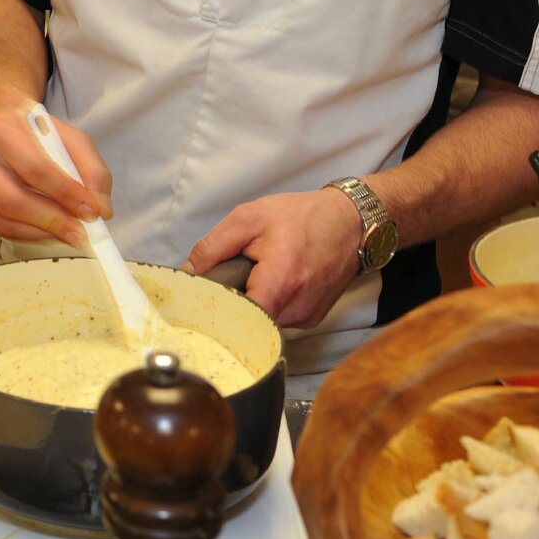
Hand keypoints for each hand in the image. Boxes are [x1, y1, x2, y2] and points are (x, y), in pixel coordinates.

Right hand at [0, 100, 112, 247]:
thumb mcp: (71, 137)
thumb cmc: (34, 130)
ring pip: (3, 219)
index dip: (65, 194)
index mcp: (1, 130)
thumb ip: (92, 170)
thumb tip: (101, 209)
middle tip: (79, 233)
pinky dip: (27, 235)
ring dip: (41, 233)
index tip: (90, 212)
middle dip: (51, 221)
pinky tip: (47, 231)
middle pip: (11, 200)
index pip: (35, 169)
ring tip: (67, 234)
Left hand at [184, 188, 361, 327]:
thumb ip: (212, 247)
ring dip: (252, 300)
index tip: (204, 297)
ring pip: (261, 321)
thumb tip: (188, 272)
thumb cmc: (305, 217)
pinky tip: (275, 280)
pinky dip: (269, 302)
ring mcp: (305, 317)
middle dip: (233, 300)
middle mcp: (296, 309)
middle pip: (246, 321)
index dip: (215, 310)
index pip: (236, 319)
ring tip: (260, 272)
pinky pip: (278, 318)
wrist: (350, 222)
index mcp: (279, 283)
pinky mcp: (311, 319)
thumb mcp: (249, 218)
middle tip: (235, 274)